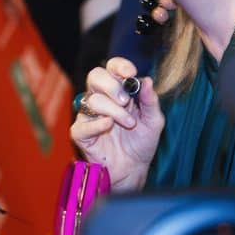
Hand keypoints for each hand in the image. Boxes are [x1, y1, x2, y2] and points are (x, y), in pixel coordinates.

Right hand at [70, 58, 163, 190]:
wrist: (134, 168)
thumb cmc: (142, 141)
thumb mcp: (153, 121)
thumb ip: (150, 101)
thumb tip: (147, 80)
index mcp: (118, 90)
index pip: (112, 68)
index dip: (119, 66)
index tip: (130, 73)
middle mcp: (101, 99)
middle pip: (95, 76)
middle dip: (111, 85)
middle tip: (125, 101)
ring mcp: (89, 116)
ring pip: (92, 101)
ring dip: (114, 111)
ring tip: (130, 124)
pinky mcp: (81, 134)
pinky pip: (82, 125)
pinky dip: (97, 124)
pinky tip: (109, 126)